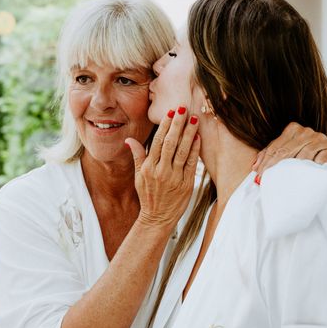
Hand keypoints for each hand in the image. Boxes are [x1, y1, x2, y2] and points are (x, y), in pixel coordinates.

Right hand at [126, 106, 200, 231]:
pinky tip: (198, 138)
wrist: (157, 218)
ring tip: (194, 119)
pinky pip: (191, 164)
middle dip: (177, 125)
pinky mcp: (186, 185)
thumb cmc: (148, 196)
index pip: (157, 142)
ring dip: (188, 134)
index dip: (164, 126)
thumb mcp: (139, 176)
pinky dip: (194, 150)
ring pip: (182, 151)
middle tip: (183, 109)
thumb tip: (129, 140)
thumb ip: (137, 156)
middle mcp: (161, 171)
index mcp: (149, 167)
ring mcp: (174, 178)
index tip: (170, 113)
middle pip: (170, 143)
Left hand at [252, 122, 326, 182]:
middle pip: (287, 151)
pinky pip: (321, 159)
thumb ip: (268, 155)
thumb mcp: (284, 151)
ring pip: (303, 156)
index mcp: (292, 129)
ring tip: (286, 180)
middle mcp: (306, 131)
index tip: (259, 176)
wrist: (325, 153)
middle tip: (267, 180)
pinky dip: (315, 167)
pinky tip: (309, 175)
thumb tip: (254, 167)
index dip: (266, 163)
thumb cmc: (300, 154)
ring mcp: (320, 138)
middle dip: (275, 167)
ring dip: (294, 169)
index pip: (276, 148)